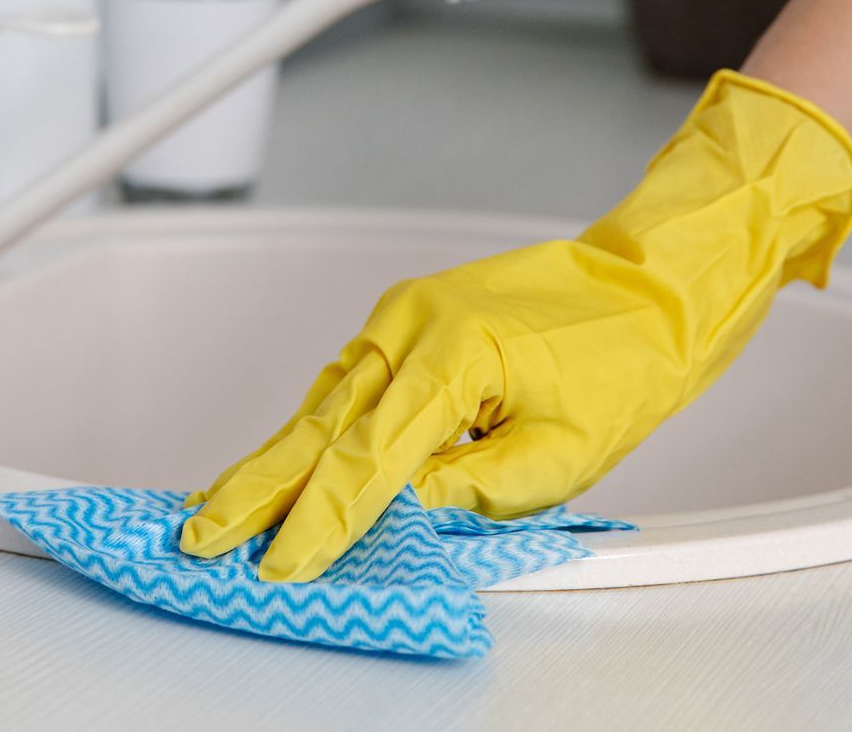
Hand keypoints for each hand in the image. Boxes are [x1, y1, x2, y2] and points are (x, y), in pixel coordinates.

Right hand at [179, 71, 851, 581]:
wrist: (651, 284)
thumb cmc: (623, 355)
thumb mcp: (561, 453)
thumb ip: (470, 490)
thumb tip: (400, 518)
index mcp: (453, 351)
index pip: (367, 459)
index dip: (317, 522)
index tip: (278, 566)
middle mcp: (411, 322)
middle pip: (317, 423)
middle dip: (255, 489)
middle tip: (200, 535)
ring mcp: (401, 314)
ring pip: (320, 401)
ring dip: (271, 460)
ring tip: (218, 510)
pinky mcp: (405, 319)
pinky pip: (344, 382)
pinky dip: (308, 427)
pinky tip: (276, 461)